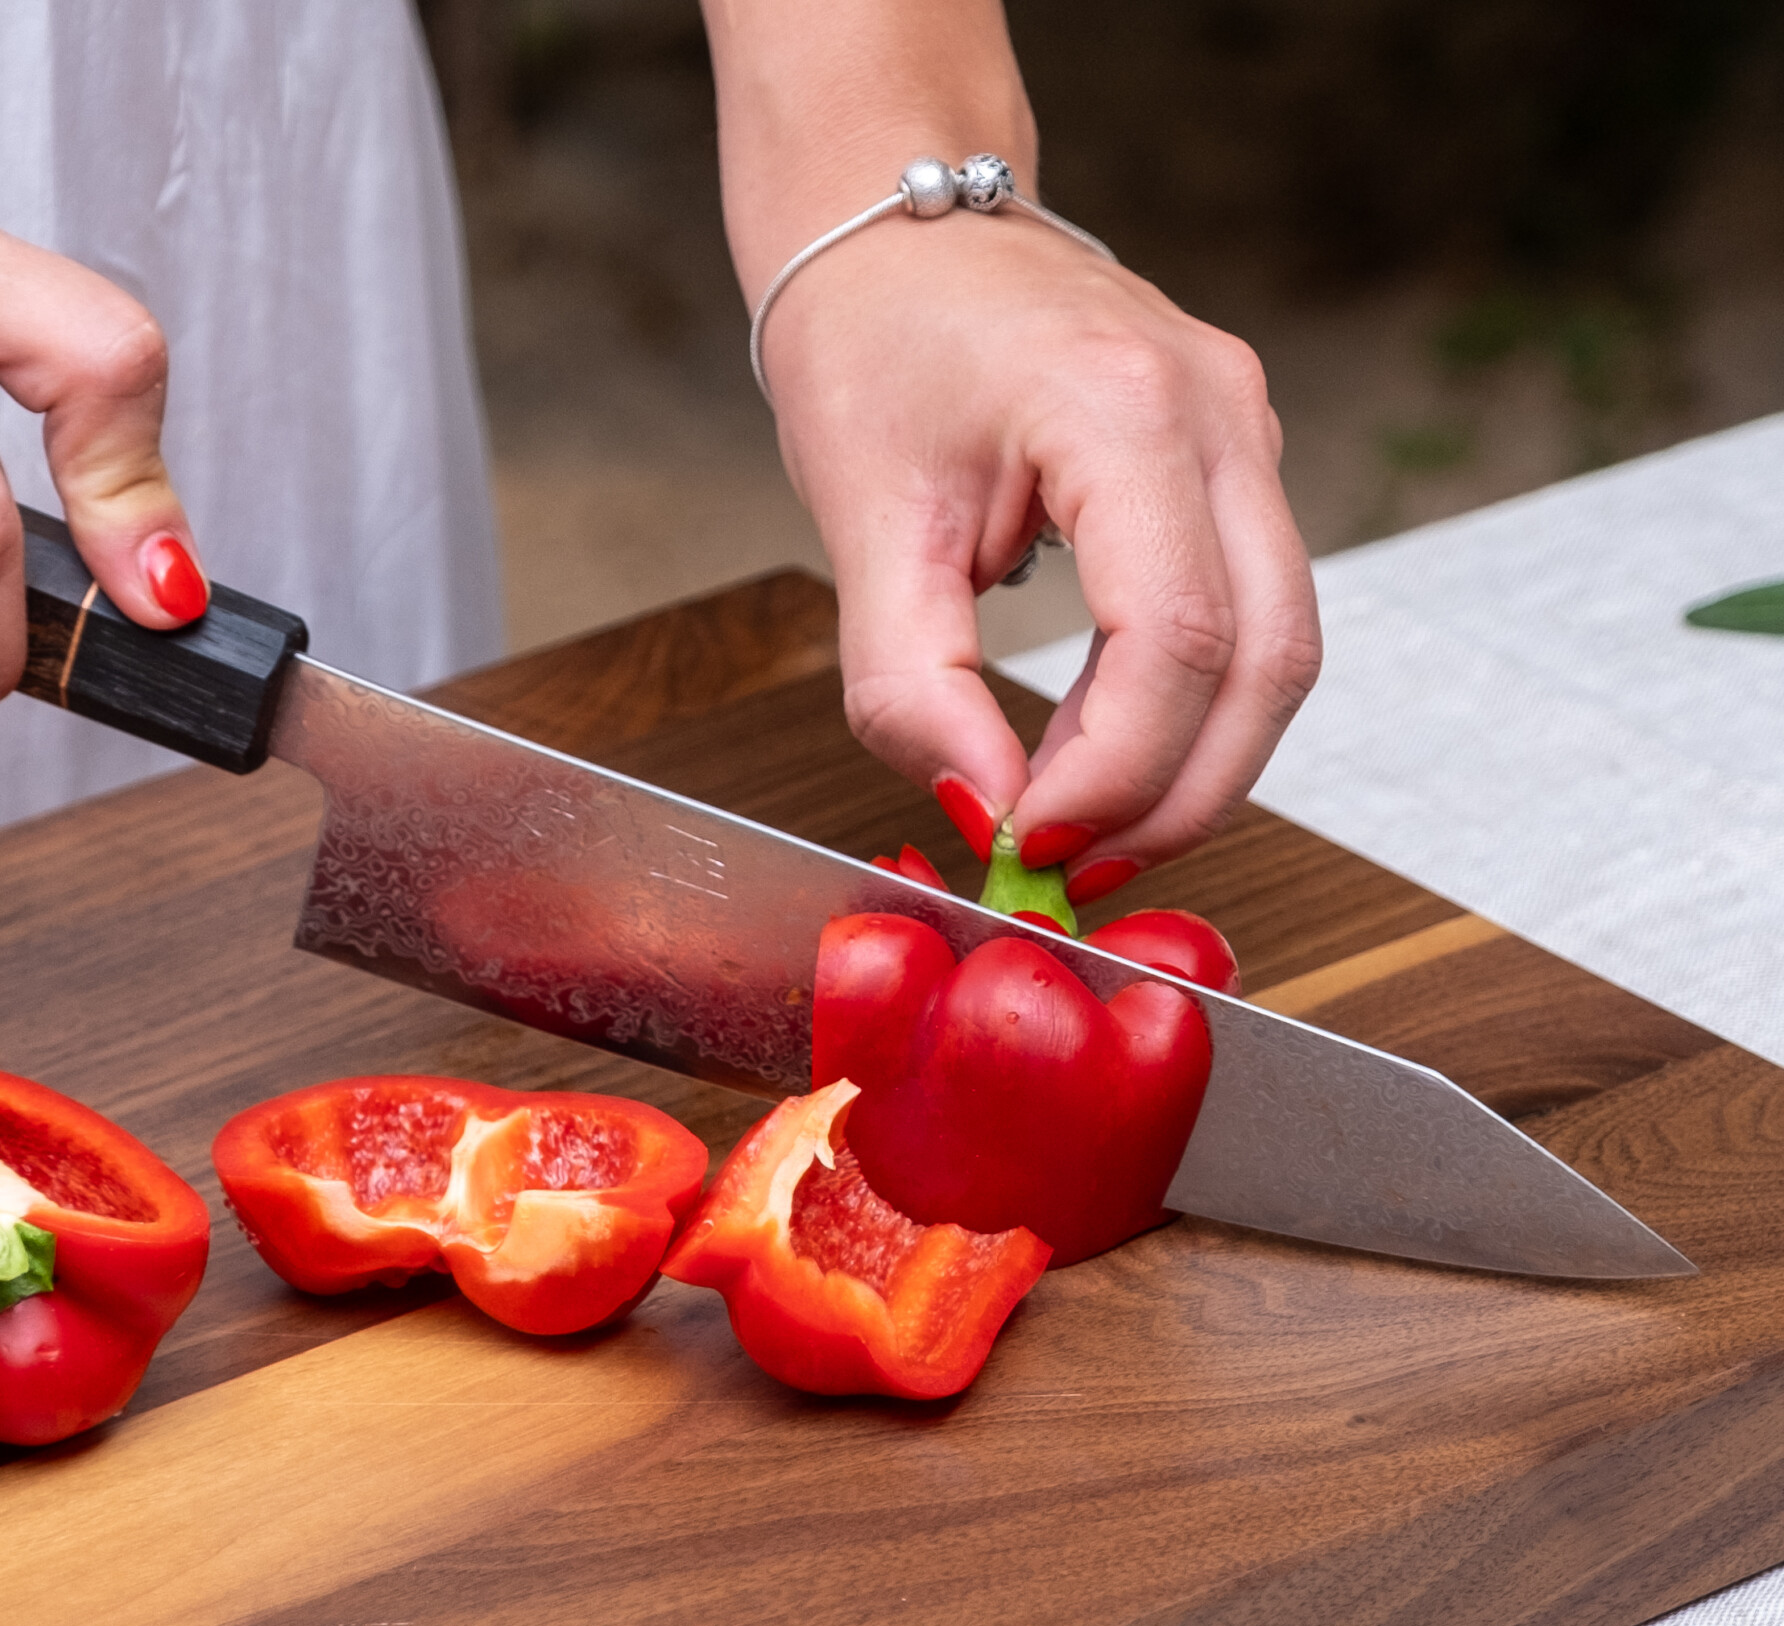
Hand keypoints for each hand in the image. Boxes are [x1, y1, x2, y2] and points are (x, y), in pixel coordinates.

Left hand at [764, 206, 1321, 892]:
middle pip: (1269, 661)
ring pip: (1283, 651)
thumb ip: (911, 685)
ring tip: (1090, 829)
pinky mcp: (1237, 465)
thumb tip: (985, 813)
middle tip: (1077, 870)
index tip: (1030, 842)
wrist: (899, 235)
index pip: (1177, 640)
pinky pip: (1255, 616)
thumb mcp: (863, 526)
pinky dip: (1193, 710)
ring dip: (1197, 766)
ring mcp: (1247, 432)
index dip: (1114, 773)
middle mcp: (1220, 412)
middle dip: (1178, 797)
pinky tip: (1112, 756)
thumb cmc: (873, 346)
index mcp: (1125, 406)